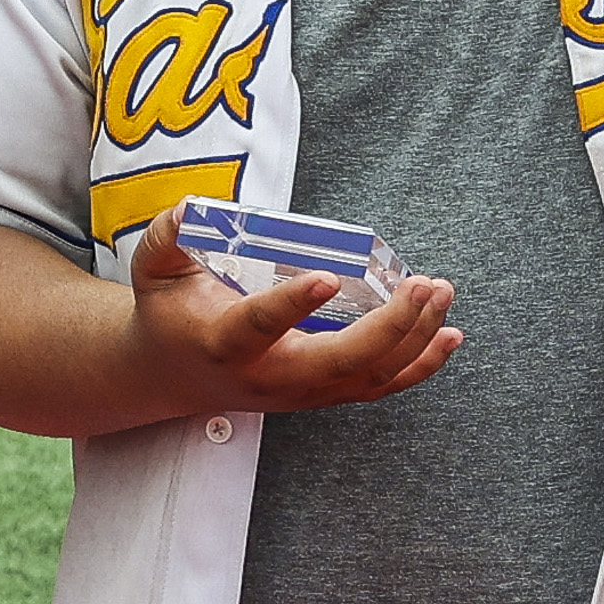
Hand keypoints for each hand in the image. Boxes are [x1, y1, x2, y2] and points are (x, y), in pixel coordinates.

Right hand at [121, 203, 460, 416]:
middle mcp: (269, 377)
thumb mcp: (153, 270)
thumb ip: (169, 235)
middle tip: (420, 284)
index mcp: (224, 345)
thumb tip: (193, 207)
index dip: (292, 306)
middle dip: (390, 326)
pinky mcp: (323, 395)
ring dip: (415, 338)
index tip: (324, 276)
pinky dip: (421, 365)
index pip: (259, 327)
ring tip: (440, 292)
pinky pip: (381, 387)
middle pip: (340, 362)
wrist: (172, 376)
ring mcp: (302, 392)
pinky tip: (449, 335)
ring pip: (371, 377)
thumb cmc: (169, 315)